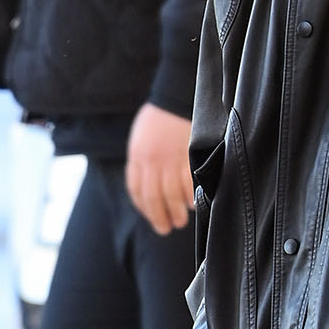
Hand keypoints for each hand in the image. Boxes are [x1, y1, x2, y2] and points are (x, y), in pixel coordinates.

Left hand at [125, 104, 192, 234]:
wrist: (173, 99)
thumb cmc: (158, 120)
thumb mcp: (140, 139)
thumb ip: (142, 162)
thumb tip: (149, 187)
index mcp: (136, 156)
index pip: (135, 189)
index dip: (143, 208)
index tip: (151, 216)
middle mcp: (150, 160)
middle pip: (152, 196)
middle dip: (158, 216)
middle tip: (165, 229)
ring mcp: (169, 159)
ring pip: (170, 194)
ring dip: (175, 212)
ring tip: (180, 222)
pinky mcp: (186, 156)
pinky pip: (187, 182)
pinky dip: (190, 196)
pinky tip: (193, 205)